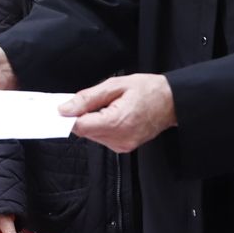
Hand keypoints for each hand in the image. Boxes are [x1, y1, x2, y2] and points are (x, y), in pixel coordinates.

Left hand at [60, 73, 176, 153]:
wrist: (172, 101)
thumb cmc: (147, 90)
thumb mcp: (115, 85)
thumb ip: (87, 98)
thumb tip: (64, 110)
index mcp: (116, 122)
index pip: (79, 126)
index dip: (67, 117)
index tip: (61, 107)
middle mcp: (119, 139)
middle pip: (84, 131)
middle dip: (82, 116)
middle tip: (93, 100)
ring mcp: (122, 146)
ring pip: (92, 135)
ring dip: (92, 121)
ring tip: (108, 106)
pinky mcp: (124, 147)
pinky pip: (102, 138)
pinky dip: (101, 126)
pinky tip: (113, 115)